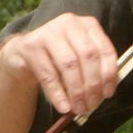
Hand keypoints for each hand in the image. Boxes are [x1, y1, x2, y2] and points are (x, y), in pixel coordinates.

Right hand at [0, 13, 118, 115]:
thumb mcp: (78, 57)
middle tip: (92, 105)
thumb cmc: (58, 59)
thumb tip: (104, 93)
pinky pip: (48, 74)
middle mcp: (69, 23)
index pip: (104, 49)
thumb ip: (93, 70)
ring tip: (79, 108)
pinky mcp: (31, 45)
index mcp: (87, 25)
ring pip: (69, 64)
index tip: (108, 94)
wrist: (23, 54)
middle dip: (93, 84)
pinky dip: (58, 94)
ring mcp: (48, 31)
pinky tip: (63, 107)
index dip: (109, 73)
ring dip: (77, 91)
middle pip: (88, 55)